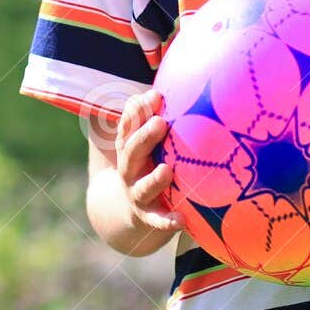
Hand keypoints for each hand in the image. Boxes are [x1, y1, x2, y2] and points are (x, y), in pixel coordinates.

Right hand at [116, 89, 183, 235]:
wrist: (128, 210)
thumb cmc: (146, 164)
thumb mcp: (145, 141)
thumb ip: (152, 116)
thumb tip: (164, 88)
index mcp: (129, 148)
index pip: (127, 127)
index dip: (137, 111)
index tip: (154, 96)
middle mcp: (130, 169)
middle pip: (132, 151)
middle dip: (145, 137)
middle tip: (160, 123)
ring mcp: (137, 194)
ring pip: (143, 187)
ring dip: (154, 179)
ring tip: (167, 170)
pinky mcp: (148, 216)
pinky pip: (158, 221)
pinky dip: (167, 222)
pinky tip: (182, 221)